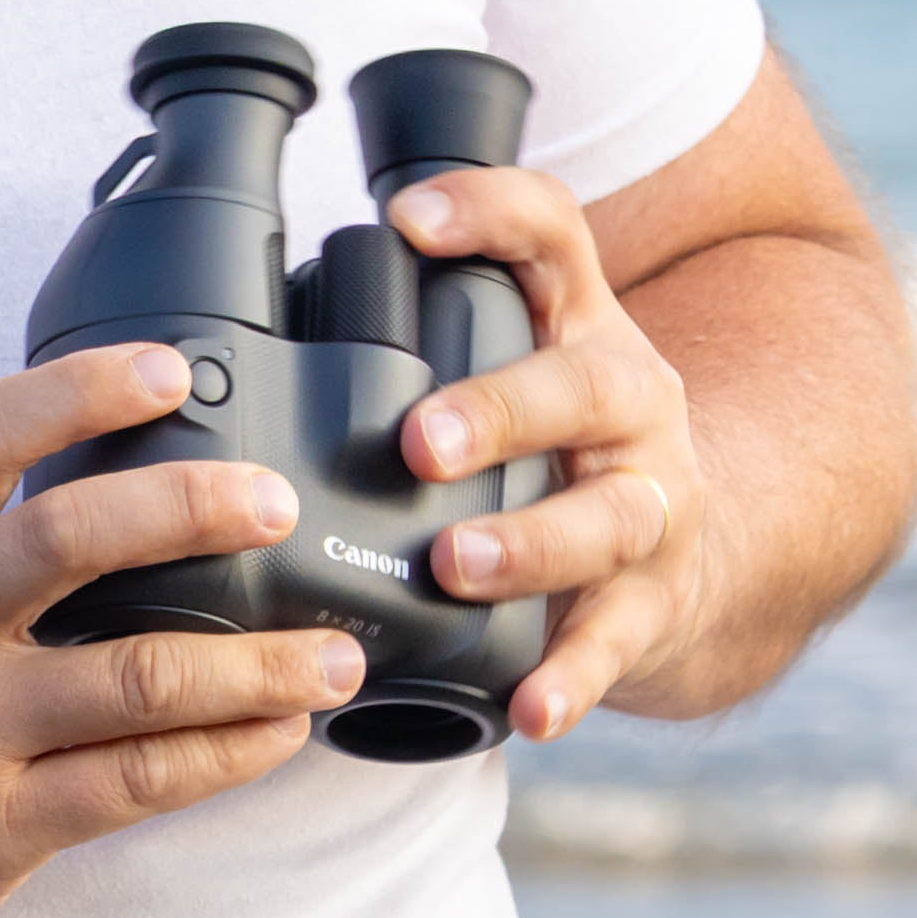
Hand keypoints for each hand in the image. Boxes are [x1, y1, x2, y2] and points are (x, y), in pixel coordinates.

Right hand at [0, 342, 365, 917]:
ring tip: (332, 655)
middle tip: (274, 503)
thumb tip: (99, 481)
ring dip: (257, 664)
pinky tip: (276, 733)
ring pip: (134, 679)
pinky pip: (135, 785)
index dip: (76, 390)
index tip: (169, 368)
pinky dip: (225, 754)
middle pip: (67, 540)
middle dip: (191, 508)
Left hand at [388, 170, 709, 742]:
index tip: (406, 218)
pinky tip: (531, 705)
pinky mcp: (657, 602)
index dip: (488, 212)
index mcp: (579, 326)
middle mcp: (631, 402)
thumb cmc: (551, 452)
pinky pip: (617, 640)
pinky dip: (573, 675)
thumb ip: (413, 348)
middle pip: (584, 384)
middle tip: (417, 441)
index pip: (552, 233)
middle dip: (500, 409)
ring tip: (455, 566)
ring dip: (527, 543)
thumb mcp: (510, 370)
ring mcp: (654, 503)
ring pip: (607, 516)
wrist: (690, 555)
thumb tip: (226, 344)